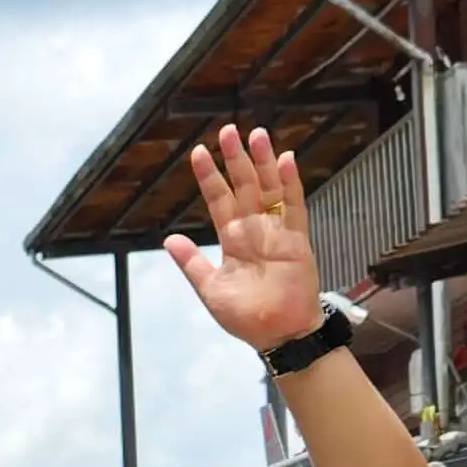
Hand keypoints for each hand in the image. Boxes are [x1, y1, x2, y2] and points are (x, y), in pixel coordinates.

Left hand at [163, 124, 323, 357]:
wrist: (277, 335)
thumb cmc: (246, 317)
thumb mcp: (210, 290)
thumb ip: (192, 263)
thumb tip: (169, 240)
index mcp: (232, 239)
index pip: (218, 200)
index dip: (210, 177)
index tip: (199, 152)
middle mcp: (254, 230)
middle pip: (244, 186)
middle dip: (236, 159)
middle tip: (229, 130)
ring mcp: (276, 232)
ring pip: (268, 189)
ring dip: (263, 163)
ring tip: (257, 135)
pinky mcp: (297, 240)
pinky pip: (294, 207)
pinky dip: (290, 184)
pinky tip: (286, 160)